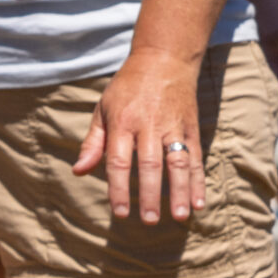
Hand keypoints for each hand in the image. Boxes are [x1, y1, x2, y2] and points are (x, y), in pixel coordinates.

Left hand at [75, 51, 205, 224]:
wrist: (164, 57)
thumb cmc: (128, 87)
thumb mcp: (103, 108)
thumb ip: (93, 142)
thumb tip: (79, 171)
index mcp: (123, 121)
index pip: (119, 160)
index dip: (119, 188)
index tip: (121, 213)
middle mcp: (149, 124)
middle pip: (151, 164)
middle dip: (150, 194)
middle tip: (149, 220)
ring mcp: (173, 125)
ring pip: (178, 161)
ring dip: (179, 190)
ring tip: (179, 216)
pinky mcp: (191, 126)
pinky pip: (196, 156)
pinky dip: (198, 180)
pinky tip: (198, 202)